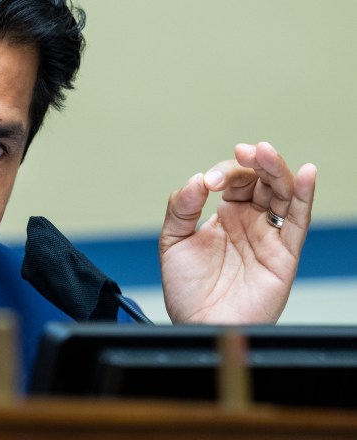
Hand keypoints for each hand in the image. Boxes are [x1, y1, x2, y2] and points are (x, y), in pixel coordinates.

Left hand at [159, 142, 316, 323]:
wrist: (198, 325)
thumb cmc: (187, 291)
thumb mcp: (172, 241)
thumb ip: (181, 208)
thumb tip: (197, 179)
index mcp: (224, 215)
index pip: (232, 180)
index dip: (222, 174)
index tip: (206, 184)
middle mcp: (249, 222)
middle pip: (262, 180)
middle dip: (254, 161)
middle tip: (245, 150)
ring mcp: (268, 236)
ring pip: (282, 193)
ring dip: (277, 169)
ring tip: (265, 152)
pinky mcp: (284, 254)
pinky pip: (299, 221)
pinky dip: (304, 195)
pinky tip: (304, 173)